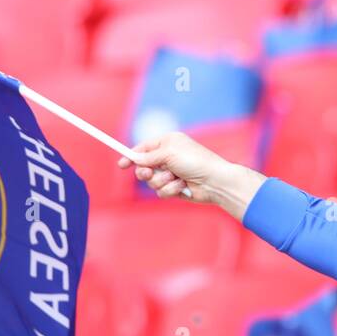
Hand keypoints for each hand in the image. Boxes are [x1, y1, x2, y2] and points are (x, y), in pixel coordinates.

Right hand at [117, 132, 265, 220]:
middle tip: (150, 173)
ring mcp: (171, 174)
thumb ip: (149, 156)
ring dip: (162, 181)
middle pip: (143, 167)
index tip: (121, 164)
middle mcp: (169, 158)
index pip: (144, 148)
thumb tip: (135, 159)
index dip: (131, 156)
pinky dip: (171, 190)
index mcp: (168, 143)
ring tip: (176, 178)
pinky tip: (183, 186)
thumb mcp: (169, 153)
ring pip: (151, 182)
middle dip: (145, 172)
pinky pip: (161, 192)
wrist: (215, 181)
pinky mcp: (175, 188)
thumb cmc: (195, 161)